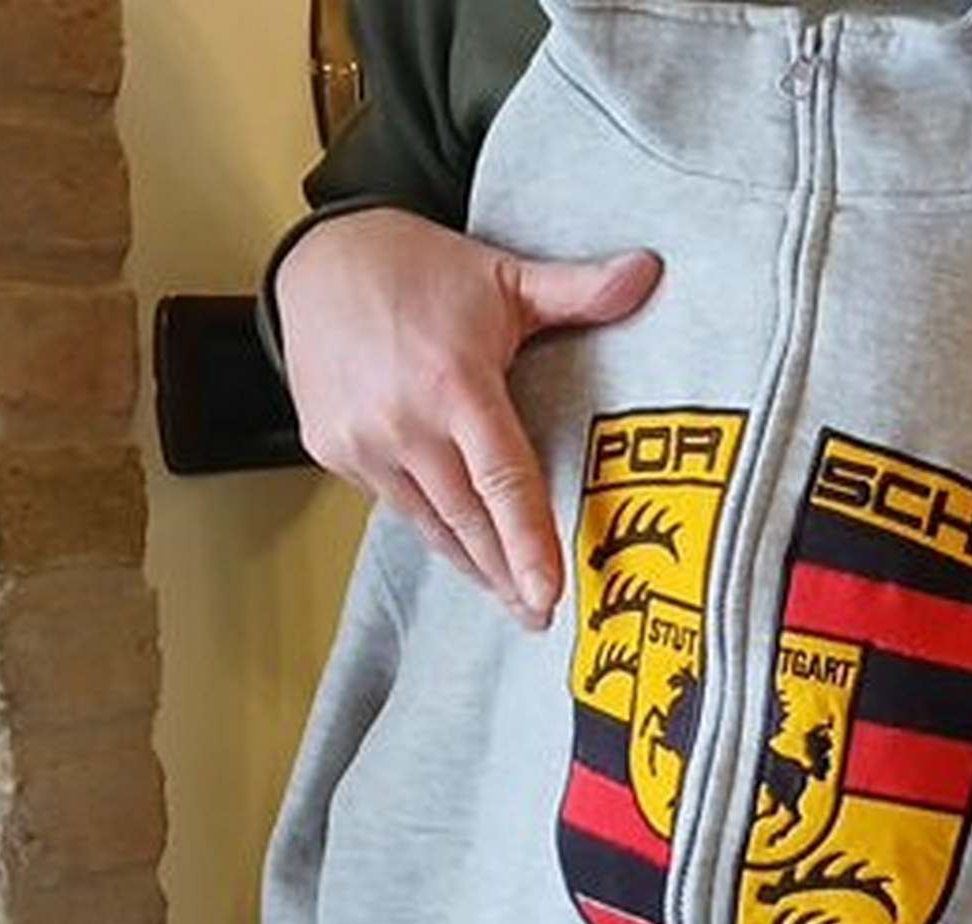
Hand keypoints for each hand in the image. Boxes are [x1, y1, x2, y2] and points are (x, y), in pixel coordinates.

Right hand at [277, 208, 661, 627]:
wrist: (321, 260)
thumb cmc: (421, 268)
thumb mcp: (506, 274)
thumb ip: (580, 288)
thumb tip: (651, 271)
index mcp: (454, 382)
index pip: (503, 479)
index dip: (528, 541)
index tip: (550, 592)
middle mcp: (403, 421)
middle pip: (466, 518)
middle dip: (506, 575)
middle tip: (541, 615)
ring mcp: (360, 441)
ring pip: (428, 521)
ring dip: (470, 564)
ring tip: (508, 597)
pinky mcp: (331, 450)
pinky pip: (394, 502)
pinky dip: (430, 527)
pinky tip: (460, 548)